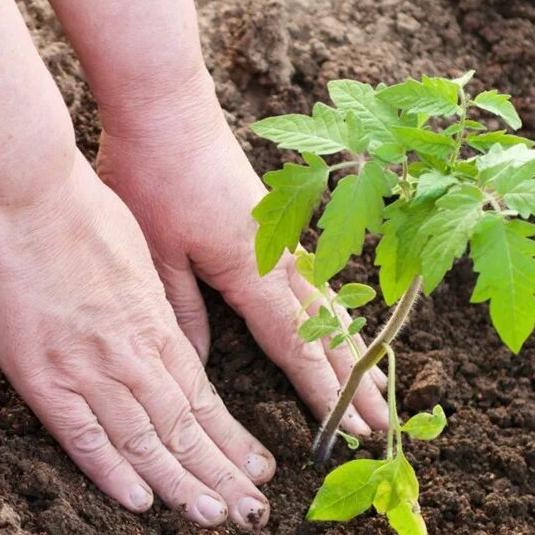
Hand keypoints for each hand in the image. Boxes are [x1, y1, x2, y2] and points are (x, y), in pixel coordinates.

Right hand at [0, 161, 275, 527]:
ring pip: (145, 441)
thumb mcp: (138, 254)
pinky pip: (84, 437)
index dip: (232, 439)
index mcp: (155, 324)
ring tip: (215, 518)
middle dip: (222, 474)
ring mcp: (88, 371)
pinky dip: (113, 472)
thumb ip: (153, 303)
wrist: (24, 201)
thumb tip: (164, 330)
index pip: (203, 396)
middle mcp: (131, 356)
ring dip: (182, 484)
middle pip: (185, 428)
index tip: (258, 468)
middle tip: (253, 514)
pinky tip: (142, 501)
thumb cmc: (78, 213)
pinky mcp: (44, 379)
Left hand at [95, 85, 390, 436]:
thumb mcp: (155, 253)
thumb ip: (182, 312)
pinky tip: (342, 325)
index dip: (322, 392)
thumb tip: (198, 371)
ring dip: (353, 349)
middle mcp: (278, 258)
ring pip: (329, 305)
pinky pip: (317, 279)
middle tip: (382, 426)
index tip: (346, 431)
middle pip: (326, 331)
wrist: (165, 103)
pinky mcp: (275, 222)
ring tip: (377, 386)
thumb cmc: (152, 173)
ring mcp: (282, 238)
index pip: (295, 345)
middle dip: (354, 382)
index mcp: (250, 270)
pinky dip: (336, 313)